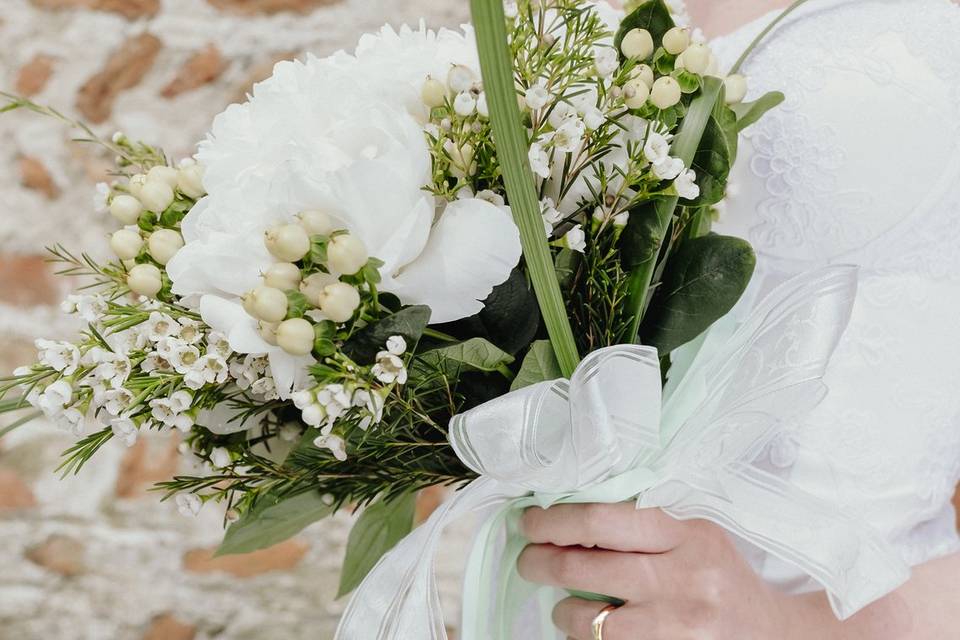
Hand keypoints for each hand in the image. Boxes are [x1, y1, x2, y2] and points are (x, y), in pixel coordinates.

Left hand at [518, 502, 792, 639]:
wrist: (772, 633)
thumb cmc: (722, 576)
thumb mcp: (696, 534)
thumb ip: (645, 522)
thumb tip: (572, 514)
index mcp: (686, 534)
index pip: (602, 519)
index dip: (555, 519)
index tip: (531, 519)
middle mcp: (682, 578)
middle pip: (583, 564)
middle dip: (541, 561)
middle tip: (528, 559)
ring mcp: (675, 624)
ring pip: (588, 617)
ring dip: (562, 609)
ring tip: (562, 602)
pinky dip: (585, 637)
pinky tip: (587, 628)